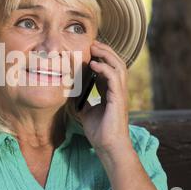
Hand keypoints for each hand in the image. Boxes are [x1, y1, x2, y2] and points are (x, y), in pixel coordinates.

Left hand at [77, 40, 131, 156]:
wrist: (107, 146)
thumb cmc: (99, 132)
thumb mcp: (86, 111)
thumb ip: (82, 100)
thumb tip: (70, 92)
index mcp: (110, 92)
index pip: (108, 69)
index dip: (100, 58)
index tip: (88, 49)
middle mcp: (117, 90)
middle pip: (116, 63)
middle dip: (105, 51)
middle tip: (92, 42)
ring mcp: (120, 93)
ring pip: (119, 66)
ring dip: (106, 55)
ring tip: (94, 47)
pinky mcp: (118, 99)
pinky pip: (114, 77)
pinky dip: (104, 68)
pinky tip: (93, 64)